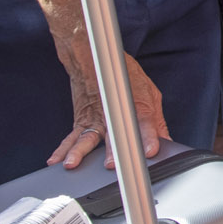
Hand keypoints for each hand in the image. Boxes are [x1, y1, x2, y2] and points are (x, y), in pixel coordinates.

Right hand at [49, 48, 170, 168]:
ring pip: (86, 137)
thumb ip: (156, 120)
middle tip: (111, 164)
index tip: (150, 151)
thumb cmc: (123, 76)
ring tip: (73, 163)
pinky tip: (56, 161)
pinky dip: (62, 149)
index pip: (144, 123)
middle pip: (113, 133)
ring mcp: (94, 118)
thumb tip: (166, 142)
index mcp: (136, 106)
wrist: (94, 59)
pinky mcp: (81, 121)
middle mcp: (114, 113)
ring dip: (80, 152)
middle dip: (113, 150)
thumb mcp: (149, 93)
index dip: (148, 138)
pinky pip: (71, 137)